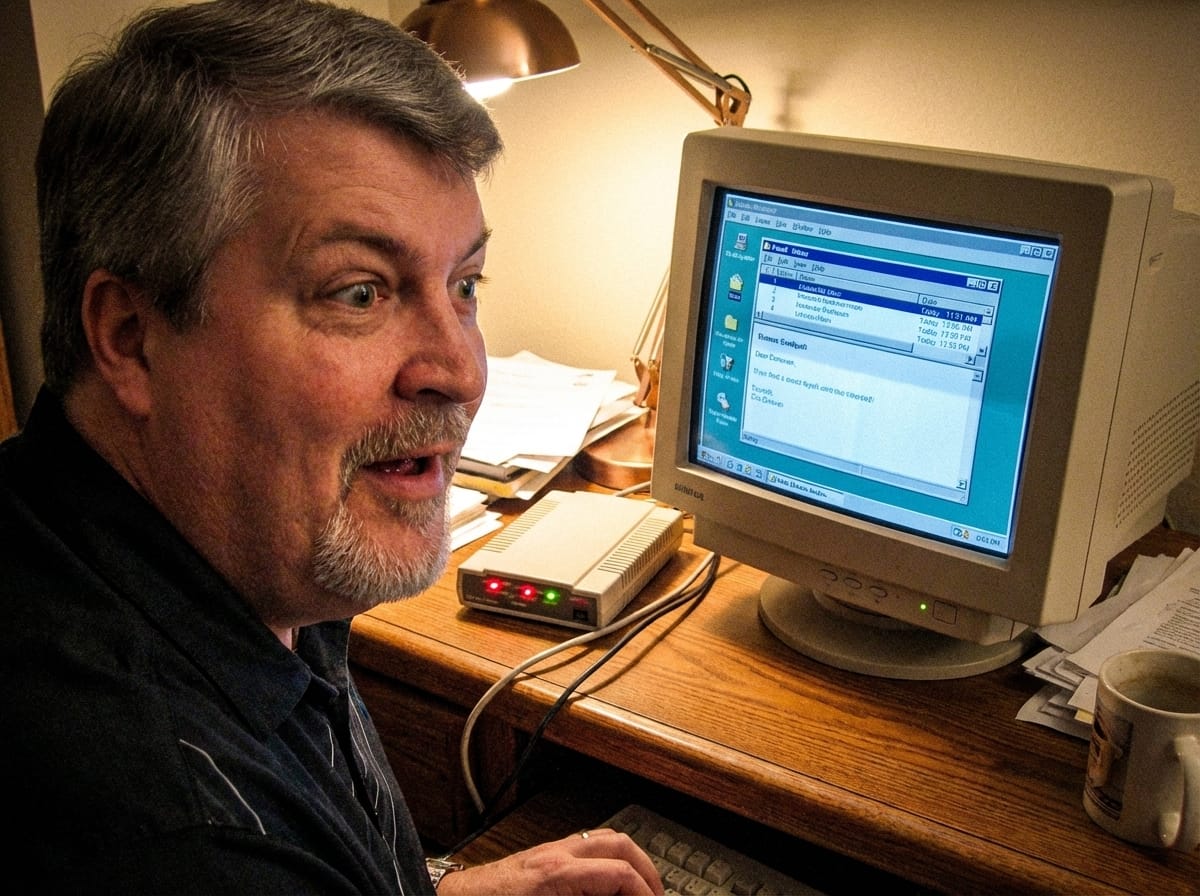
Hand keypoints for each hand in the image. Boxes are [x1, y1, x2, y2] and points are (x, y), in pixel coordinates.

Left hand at [436, 827, 663, 895]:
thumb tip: (616, 895)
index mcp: (556, 874)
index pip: (620, 872)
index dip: (645, 892)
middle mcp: (553, 854)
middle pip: (617, 842)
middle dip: (645, 870)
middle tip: (656, 895)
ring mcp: (545, 851)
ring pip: (601, 839)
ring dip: (627, 862)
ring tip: (637, 889)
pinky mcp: (538, 858)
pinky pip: (584, 847)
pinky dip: (605, 861)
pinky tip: (606, 886)